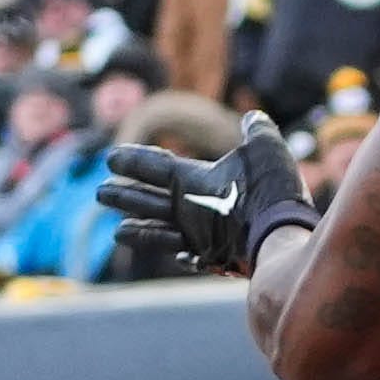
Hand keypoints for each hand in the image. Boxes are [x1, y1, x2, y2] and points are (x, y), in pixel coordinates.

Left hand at [96, 113, 314, 277]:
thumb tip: (253, 118)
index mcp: (191, 181)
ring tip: (117, 232)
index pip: (153, 166)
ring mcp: (197, 239)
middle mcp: (186, 211)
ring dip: (138, 230)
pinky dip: (179, 252)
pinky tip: (177, 255)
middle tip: (99, 193)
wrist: (280, 241)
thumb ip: (256, 130)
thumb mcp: (265, 147)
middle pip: (146, 201)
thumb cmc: (270, 191)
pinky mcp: (215, 260)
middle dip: (122, 195)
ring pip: (158, 233)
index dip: (131, 160)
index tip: (109, 158)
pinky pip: (189, 255)